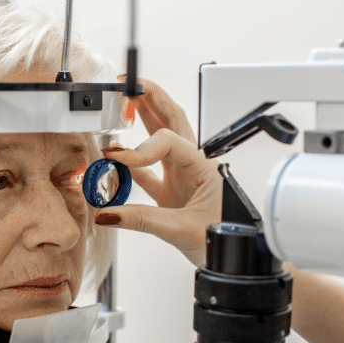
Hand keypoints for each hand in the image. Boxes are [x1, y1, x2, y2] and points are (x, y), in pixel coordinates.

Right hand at [93, 77, 222, 267]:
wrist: (235, 258)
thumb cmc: (224, 239)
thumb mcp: (181, 230)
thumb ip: (141, 220)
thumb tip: (108, 214)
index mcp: (204, 167)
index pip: (170, 141)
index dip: (142, 147)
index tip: (119, 159)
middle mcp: (194, 166)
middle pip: (173, 120)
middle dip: (152, 98)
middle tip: (130, 84)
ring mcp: (183, 177)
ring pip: (161, 141)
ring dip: (143, 122)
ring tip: (124, 106)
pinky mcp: (174, 193)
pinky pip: (150, 172)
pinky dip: (133, 165)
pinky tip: (117, 159)